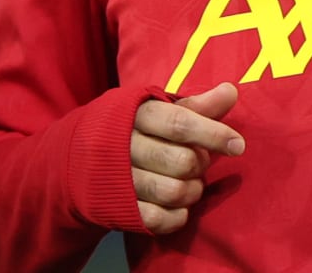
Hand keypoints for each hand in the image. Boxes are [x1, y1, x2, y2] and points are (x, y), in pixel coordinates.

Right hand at [131, 82, 244, 233]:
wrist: (73, 158)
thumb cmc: (128, 129)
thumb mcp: (154, 109)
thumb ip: (194, 105)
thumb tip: (231, 91)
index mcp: (135, 115)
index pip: (179, 123)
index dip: (213, 134)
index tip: (238, 145)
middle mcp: (123, 146)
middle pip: (181, 161)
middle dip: (200, 164)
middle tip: (200, 162)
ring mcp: (118, 180)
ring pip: (173, 192)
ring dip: (193, 191)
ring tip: (192, 184)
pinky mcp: (117, 208)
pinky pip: (157, 219)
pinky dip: (177, 216)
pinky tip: (179, 206)